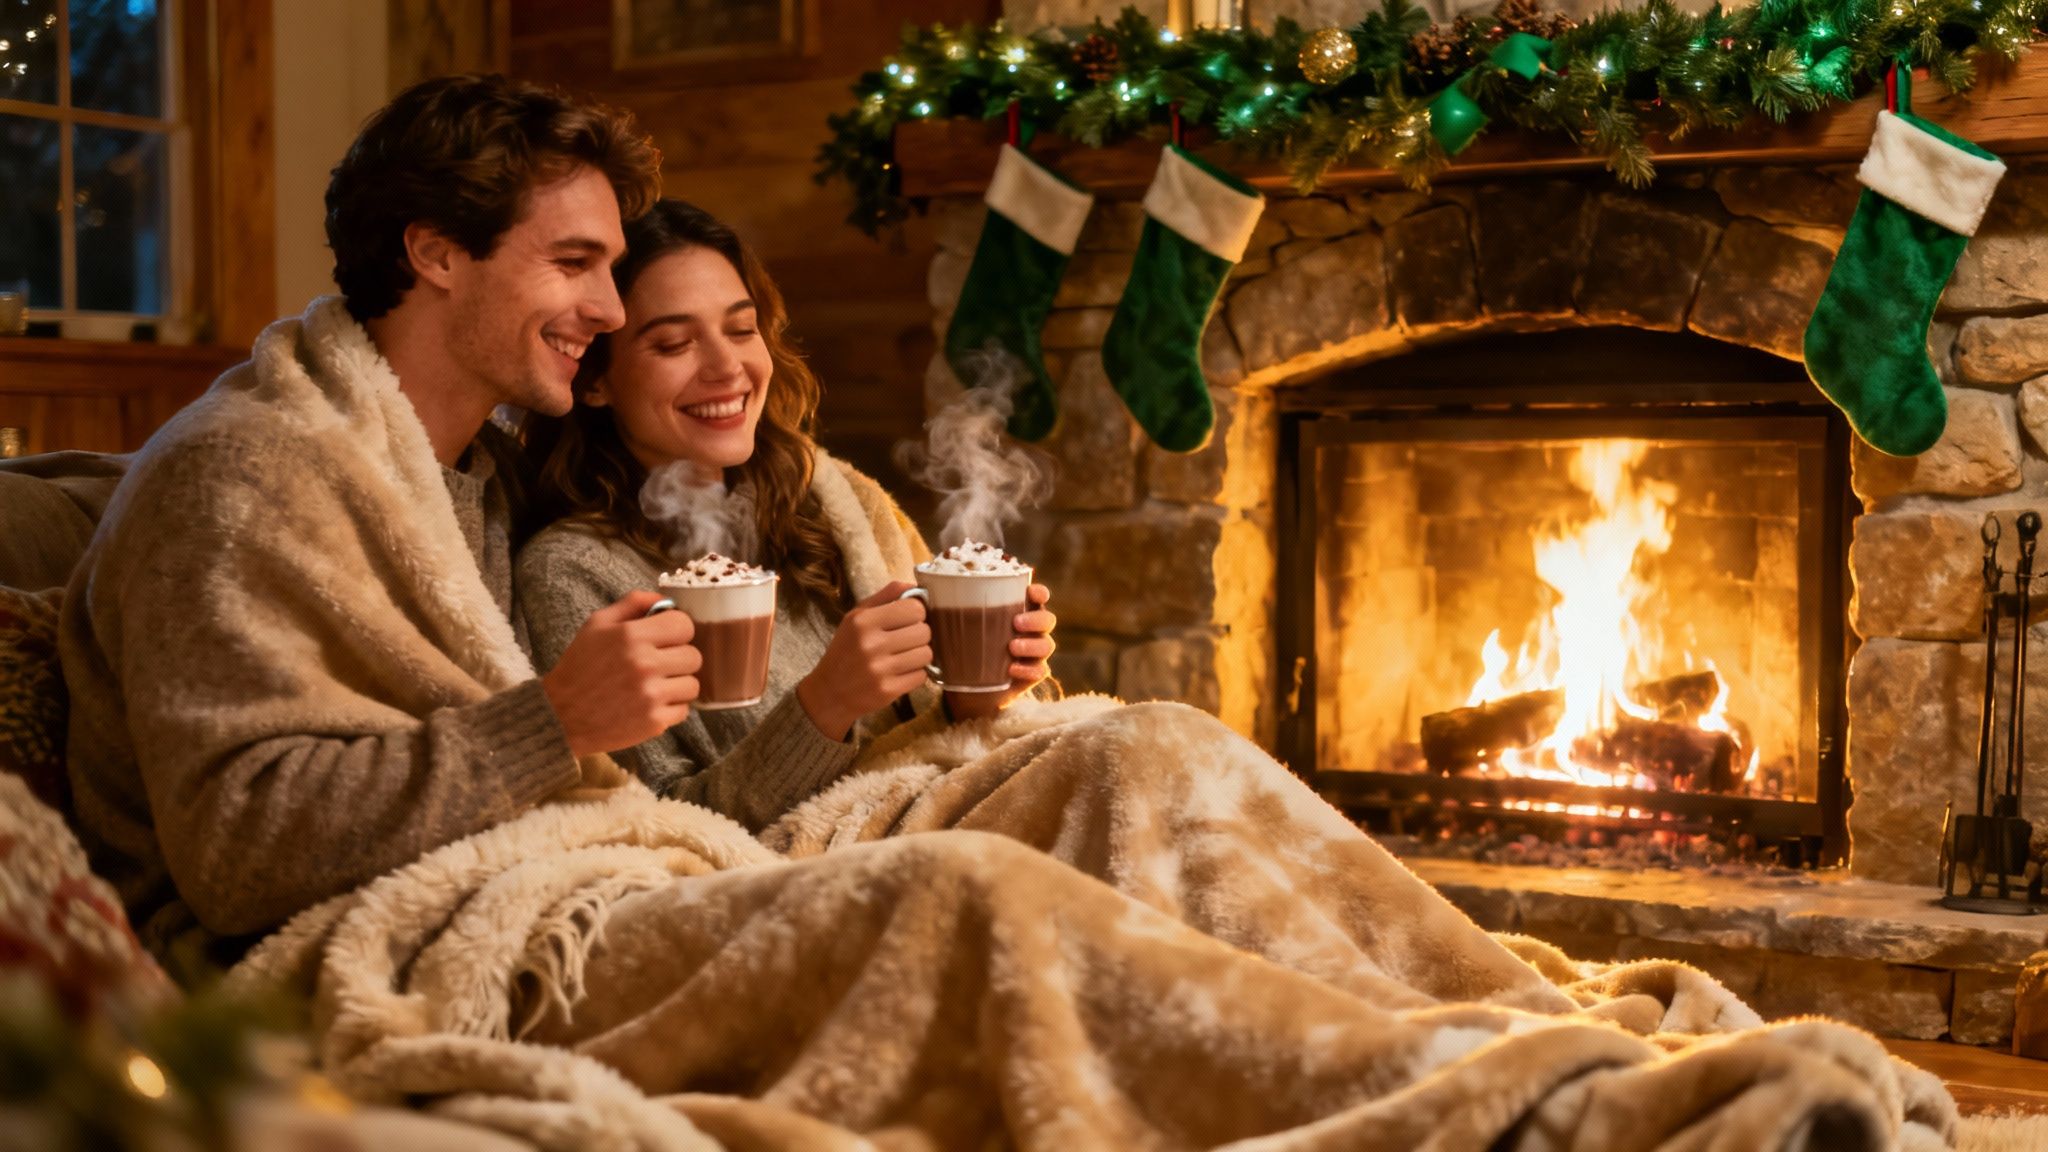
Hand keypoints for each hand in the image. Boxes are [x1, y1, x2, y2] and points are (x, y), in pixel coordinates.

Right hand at [541, 590, 700, 756]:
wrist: (560, 716)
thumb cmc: (579, 667)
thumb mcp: (597, 625)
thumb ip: (632, 604)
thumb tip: (665, 600)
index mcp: (631, 636)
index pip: (684, 624)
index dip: (677, 630)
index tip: (666, 638)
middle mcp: (644, 664)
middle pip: (693, 656)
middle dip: (678, 658)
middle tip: (659, 664)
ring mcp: (651, 695)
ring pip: (692, 684)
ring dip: (677, 684)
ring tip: (654, 685)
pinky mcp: (654, 722)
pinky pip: (684, 710)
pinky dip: (670, 708)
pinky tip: (649, 704)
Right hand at [796, 581, 932, 740]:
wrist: (829, 692)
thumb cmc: (846, 650)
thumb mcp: (856, 617)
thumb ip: (886, 596)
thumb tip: (916, 586)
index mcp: (863, 621)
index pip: (914, 608)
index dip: (917, 613)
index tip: (908, 620)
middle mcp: (871, 643)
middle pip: (924, 631)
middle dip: (919, 635)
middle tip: (905, 641)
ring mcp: (880, 669)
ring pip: (926, 654)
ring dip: (919, 656)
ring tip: (903, 657)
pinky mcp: (887, 691)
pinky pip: (921, 676)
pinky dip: (914, 674)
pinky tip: (899, 673)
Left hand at [945, 583, 1055, 721]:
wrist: (967, 685)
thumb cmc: (962, 647)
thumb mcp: (955, 626)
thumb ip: (946, 606)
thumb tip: (919, 588)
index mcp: (1017, 611)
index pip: (1037, 597)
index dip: (1039, 592)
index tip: (1030, 592)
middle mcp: (1030, 631)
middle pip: (1047, 620)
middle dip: (1035, 619)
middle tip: (1016, 622)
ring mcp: (1033, 654)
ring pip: (1046, 645)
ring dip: (1032, 644)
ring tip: (1012, 646)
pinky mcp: (1031, 675)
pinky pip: (1040, 671)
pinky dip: (1028, 669)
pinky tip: (1011, 669)